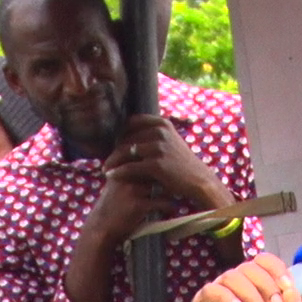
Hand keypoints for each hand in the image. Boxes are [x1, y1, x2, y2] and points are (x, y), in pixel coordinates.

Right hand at [80, 163, 176, 245]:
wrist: (102, 227)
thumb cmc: (111, 206)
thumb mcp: (116, 184)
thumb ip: (128, 173)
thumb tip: (146, 163)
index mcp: (122, 168)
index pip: (145, 159)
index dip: (160, 164)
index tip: (170, 171)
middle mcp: (127, 176)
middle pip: (156, 170)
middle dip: (169, 176)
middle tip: (179, 182)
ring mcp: (133, 190)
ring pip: (162, 185)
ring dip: (172, 191)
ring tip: (177, 194)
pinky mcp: (138, 205)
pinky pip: (162, 202)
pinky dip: (169, 206)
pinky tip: (172, 209)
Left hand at [101, 115, 232, 210]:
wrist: (197, 180)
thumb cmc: (181, 163)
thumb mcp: (170, 141)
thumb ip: (153, 135)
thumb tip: (129, 132)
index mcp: (162, 123)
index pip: (132, 122)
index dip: (121, 132)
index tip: (114, 143)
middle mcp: (160, 132)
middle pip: (127, 137)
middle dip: (114, 149)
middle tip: (106, 158)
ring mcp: (158, 147)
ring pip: (125, 151)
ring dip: (112, 160)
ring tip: (104, 168)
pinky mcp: (156, 164)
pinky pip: (130, 167)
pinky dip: (118, 171)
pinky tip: (110, 176)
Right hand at [187, 254, 301, 301]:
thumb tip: (293, 291)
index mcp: (262, 295)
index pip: (266, 264)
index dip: (277, 270)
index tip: (286, 289)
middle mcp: (241, 294)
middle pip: (250, 267)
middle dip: (266, 285)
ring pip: (231, 276)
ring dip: (249, 293)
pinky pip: (209, 291)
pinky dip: (224, 296)